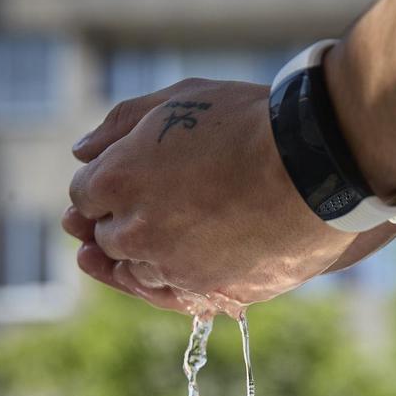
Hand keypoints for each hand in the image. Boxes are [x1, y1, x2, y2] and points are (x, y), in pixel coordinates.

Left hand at [62, 78, 364, 314]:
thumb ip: (122, 124)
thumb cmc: (248, 123)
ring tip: (173, 232)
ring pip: (137, 272)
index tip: (124, 179)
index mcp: (116, 180)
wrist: (313, 167)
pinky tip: (176, 266)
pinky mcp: (208, 292)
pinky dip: (171, 282)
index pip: (83, 196)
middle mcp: (134, 231)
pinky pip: (174, 296)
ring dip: (145, 254)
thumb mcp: (180, 99)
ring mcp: (171, 268)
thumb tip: (82, 151)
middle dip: (118, 220)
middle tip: (150, 205)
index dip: (102, 186)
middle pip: (106, 237)